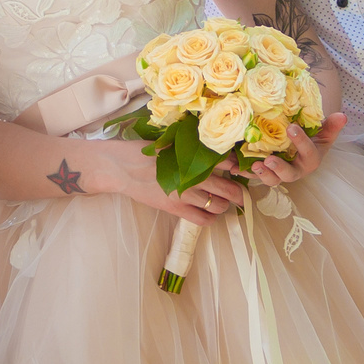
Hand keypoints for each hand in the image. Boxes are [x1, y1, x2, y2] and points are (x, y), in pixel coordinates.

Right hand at [95, 139, 248, 226]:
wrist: (123, 167)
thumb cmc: (146, 152)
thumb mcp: (172, 143)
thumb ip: (192, 148)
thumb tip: (213, 151)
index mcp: (194, 157)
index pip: (227, 163)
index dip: (238, 168)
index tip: (240, 171)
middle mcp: (194, 176)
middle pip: (229, 189)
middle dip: (239, 193)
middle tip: (240, 192)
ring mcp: (186, 195)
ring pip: (219, 205)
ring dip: (224, 205)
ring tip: (221, 201)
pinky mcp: (176, 209)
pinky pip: (203, 220)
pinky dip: (210, 218)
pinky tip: (208, 213)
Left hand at [246, 113, 345, 187]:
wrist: (300, 145)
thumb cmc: (313, 138)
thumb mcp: (323, 132)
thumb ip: (331, 125)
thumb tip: (342, 116)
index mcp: (310, 159)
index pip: (308, 153)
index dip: (301, 142)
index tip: (292, 128)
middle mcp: (295, 170)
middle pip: (288, 175)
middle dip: (279, 169)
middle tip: (269, 161)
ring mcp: (279, 172)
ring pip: (271, 178)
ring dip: (261, 174)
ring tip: (254, 166)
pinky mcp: (264, 171)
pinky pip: (253, 174)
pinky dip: (243, 170)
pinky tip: (233, 166)